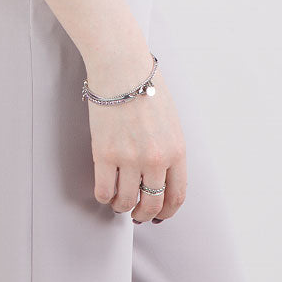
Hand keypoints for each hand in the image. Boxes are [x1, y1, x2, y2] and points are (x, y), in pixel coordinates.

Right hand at [85, 57, 186, 222]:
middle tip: (137, 215)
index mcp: (176, 150)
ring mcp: (130, 158)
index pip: (176, 196)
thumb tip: (161, 174)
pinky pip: (104, 190)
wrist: (122, 66)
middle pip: (152, 203)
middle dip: (144, 214)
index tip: (159, 215)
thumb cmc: (145, 86)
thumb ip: (169, 149)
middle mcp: (156, 159)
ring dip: (123, 207)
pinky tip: (105, 191)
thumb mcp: (170, 121)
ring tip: (119, 202)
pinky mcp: (105, 153)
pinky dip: (105, 197)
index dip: (167, 212)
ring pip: (127, 201)